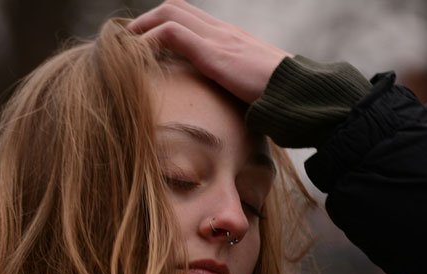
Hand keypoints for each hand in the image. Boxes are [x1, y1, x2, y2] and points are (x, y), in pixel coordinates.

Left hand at [128, 0, 291, 102]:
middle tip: (126, 42)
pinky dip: (149, 42)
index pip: (191, 17)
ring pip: (170, 13)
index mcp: (232, 39)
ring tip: (123, 47)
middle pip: (175, 7)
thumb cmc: (283, 102)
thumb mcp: (253, 91)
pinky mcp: (215, 53)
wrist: (303, 98)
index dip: (163, 23)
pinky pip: (171, 35)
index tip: (144, 44)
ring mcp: (219, 39)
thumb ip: (236, 90)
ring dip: (142, 27)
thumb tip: (229, 111)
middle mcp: (223, 31)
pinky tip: (136, 59)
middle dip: (147, 20)